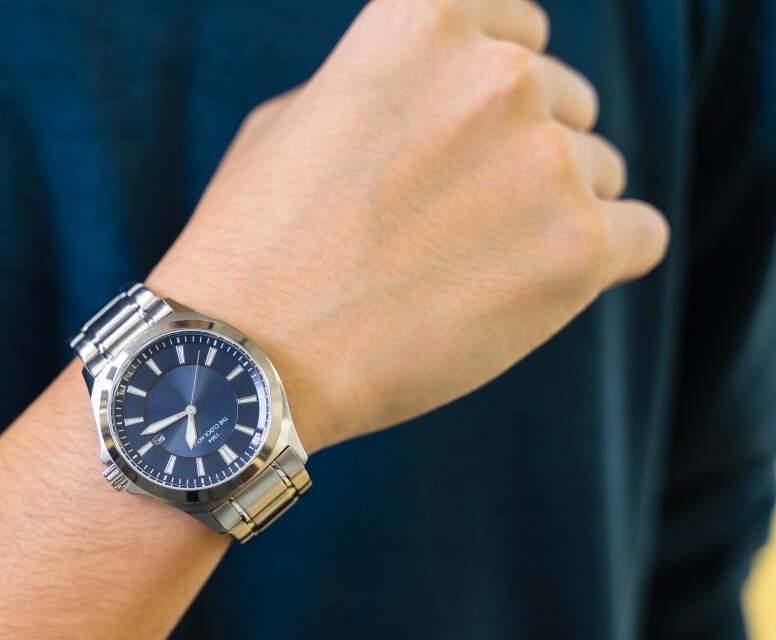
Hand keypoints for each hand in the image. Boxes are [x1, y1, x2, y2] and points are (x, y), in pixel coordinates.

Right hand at [148, 0, 668, 453]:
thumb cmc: (256, 244)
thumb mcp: (298, 117)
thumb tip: (450, 95)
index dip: (496, 89)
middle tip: (448, 228)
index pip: (520, 28)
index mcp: (424, 22)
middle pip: (565, 105)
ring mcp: (546, 160)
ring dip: (551, 215)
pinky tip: (526, 294)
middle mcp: (497, 75)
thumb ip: (395, 88)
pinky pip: (640, 235)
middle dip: (520, 159)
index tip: (464, 142)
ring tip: (464, 273)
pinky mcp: (579, 248)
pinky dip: (596, 264)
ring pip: (601, 174)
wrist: (247, 358)